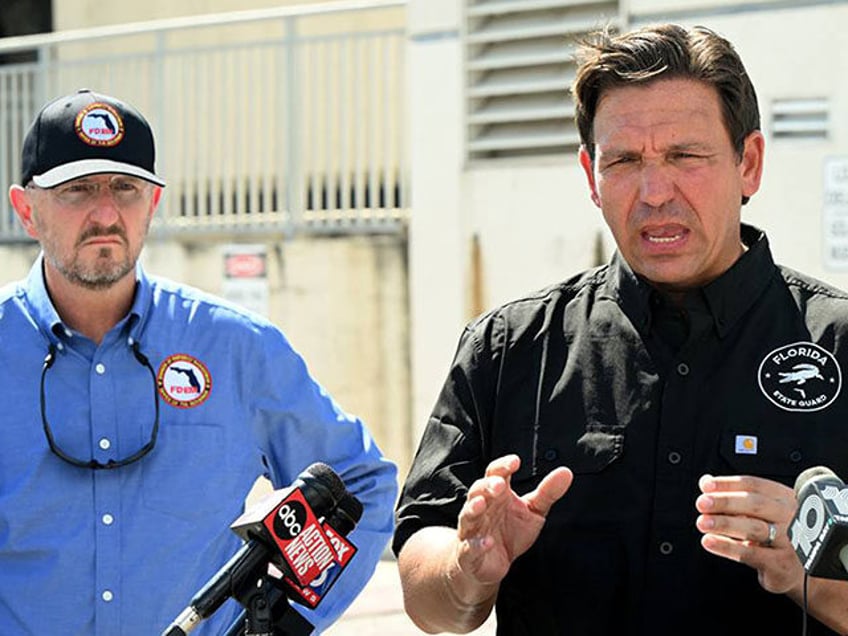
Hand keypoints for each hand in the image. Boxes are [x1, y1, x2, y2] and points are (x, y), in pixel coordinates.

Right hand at [452, 454, 571, 592]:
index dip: (503, 466)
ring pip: (468, 514)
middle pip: (478, 490)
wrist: (490, 565)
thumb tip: (566, 472)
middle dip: (487, 486)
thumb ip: (547, 492)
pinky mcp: (469, 553)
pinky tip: (487, 542)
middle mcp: (482, 507)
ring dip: (473, 508)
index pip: (496, 473)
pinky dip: (477, 545)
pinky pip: (470, 547)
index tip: (515, 461)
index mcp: (497, 494)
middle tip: (500, 485)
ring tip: (481, 504)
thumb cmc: (510, 532)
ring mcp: (472, 529)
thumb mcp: (533, 511)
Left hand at [695, 474, 801, 593]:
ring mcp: (790, 541)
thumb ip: (734, 496)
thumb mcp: (760, 513)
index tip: (706, 486)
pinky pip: (752, 554)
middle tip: (702, 503)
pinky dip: (727, 547)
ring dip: (724, 524)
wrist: (802, 574)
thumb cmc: (777, 536)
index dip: (728, 484)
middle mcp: (791, 517)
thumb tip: (705, 481)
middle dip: (725, 502)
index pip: (754, 485)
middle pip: (755, 504)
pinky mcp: (782, 564)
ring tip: (702, 522)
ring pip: (753, 528)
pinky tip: (709, 541)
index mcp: (785, 498)